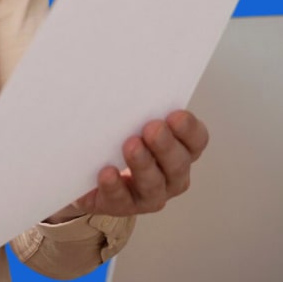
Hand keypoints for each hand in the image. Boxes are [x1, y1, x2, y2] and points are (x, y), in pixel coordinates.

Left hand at [50, 110, 209, 220]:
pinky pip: (121, 199)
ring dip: (144, 165)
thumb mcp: (128, 119)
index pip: (196, 141)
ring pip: (154, 185)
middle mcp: (171, 174)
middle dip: (166, 145)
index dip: (189, 129)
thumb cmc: (115, 139)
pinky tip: (107, 172)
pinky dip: (115, 186)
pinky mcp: (122, 206)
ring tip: (131, 146)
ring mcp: (149, 194)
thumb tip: (124, 75)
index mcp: (179, 149)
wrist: (85, 173)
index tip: (175, 115)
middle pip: (178, 164)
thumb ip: (135, 104)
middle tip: (152, 128)